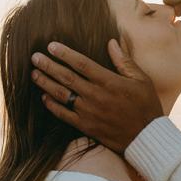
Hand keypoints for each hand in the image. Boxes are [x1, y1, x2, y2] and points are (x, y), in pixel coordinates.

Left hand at [30, 39, 163, 153]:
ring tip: (34, 74)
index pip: (81, 63)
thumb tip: (111, 42)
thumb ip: (124, 61)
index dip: (64, 53)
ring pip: (62, 94)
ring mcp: (89, 112)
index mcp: (109, 81)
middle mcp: (95, 95)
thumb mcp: (141, 80)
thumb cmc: (146, 106)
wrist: (146, 138)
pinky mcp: (86, 126)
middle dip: (48, 66)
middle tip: (34, 57)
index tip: (51, 45)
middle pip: (66, 77)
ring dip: (46, 83)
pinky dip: (52, 106)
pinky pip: (64, 115)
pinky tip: (44, 97)